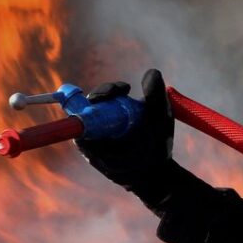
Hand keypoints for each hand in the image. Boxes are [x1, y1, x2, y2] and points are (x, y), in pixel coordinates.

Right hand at [75, 69, 172, 191]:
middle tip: (102, 98)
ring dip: (88, 117)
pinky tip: (94, 140)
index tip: (122, 90)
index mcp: (119, 104)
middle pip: (91, 101)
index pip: (108, 91)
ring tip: (103, 124)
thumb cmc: (159, 139)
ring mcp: (95, 132)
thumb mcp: (161, 115)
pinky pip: (81, 140)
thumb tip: (151, 72)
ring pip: (82, 119)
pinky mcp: (89, 150)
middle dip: (96, 97)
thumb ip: (156, 94)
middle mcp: (103, 116)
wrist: (153, 170)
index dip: (110, 89)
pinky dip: (84, 137)